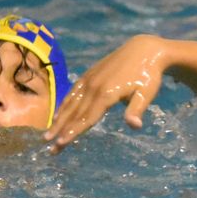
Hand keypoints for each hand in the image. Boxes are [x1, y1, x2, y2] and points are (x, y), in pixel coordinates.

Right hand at [45, 34, 168, 151]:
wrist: (145, 49)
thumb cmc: (149, 75)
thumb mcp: (147, 93)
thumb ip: (136, 109)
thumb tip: (135, 126)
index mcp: (106, 94)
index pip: (87, 118)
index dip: (73, 132)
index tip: (60, 144)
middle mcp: (94, 87)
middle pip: (75, 114)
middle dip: (61, 131)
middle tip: (50, 148)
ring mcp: (89, 80)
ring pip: (70, 103)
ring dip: (59, 120)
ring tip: (48, 134)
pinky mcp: (89, 74)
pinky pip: (73, 92)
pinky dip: (64, 104)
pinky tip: (58, 114)